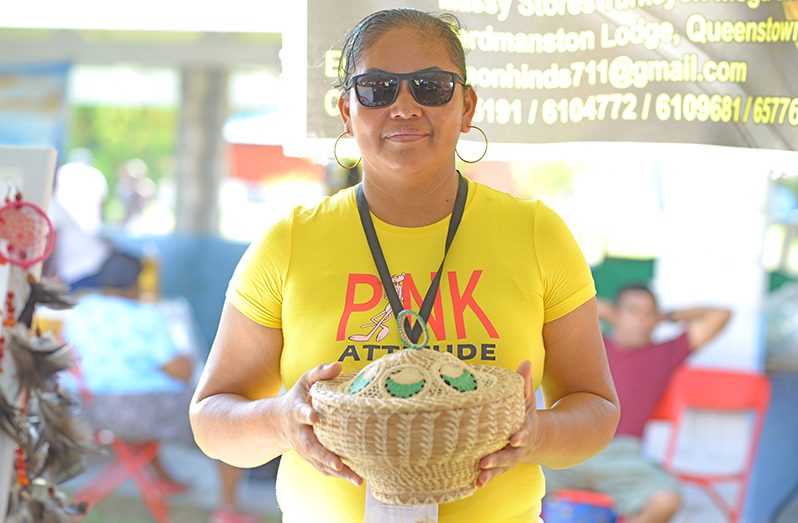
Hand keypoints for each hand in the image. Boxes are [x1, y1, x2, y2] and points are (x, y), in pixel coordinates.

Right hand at [278, 362, 362, 485]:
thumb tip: (338, 365)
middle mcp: (300, 433)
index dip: (306, 414)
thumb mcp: (305, 381)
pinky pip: (324, 468)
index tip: (314, 417)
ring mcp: (304, 449)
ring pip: (320, 463)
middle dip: (324, 456)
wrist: (278, 422)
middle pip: (311, 447)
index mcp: (297, 412)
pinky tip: (357, 479)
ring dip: (338, 472)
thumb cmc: (298, 397)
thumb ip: (320, 372)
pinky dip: (339, 476)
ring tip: (357, 479)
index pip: (301, 412)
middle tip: (338, 464)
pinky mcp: (311, 458)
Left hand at [476, 360, 537, 487]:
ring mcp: (510, 459)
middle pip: (509, 455)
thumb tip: (526, 361)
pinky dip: (485, 480)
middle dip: (498, 459)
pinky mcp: (501, 466)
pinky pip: (493, 474)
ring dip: (490, 474)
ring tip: (478, 478)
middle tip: (485, 462)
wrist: (537, 439)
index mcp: (524, 430)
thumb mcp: (527, 400)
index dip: (520, 436)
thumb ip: (524, 383)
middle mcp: (518, 448)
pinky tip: (471, 485)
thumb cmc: (525, 414)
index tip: (515, 438)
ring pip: (501, 468)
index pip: (524, 434)